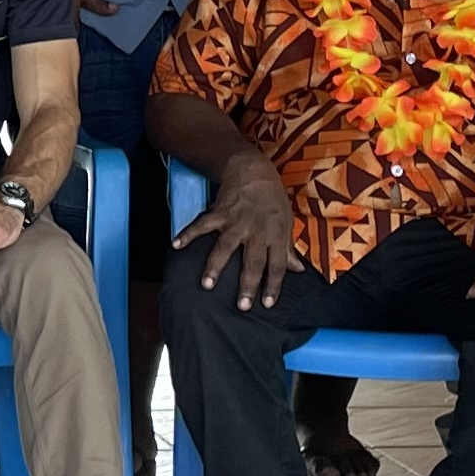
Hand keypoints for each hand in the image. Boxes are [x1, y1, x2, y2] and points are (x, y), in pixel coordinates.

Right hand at [171, 160, 297, 311]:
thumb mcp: (286, 221)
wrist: (252, 169)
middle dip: (247, 284)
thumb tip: (298, 270)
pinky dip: (188, 234)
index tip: (267, 304)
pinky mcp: (219, 212)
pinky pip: (202, 225)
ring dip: (215, 266)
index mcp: (275, 234)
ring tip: (207, 284)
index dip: (273, 285)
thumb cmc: (272, 198)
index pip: (277, 265)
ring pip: (226, 246)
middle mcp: (256, 230)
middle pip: (253, 261)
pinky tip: (176, 245)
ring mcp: (236, 221)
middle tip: (241, 306)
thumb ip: (288, 247)